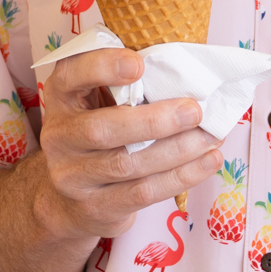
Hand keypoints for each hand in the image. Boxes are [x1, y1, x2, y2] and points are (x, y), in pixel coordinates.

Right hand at [32, 48, 223, 240]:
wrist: (66, 201)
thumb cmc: (94, 134)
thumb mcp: (94, 103)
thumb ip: (122, 86)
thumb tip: (182, 74)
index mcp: (61, 97)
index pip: (71, 75)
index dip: (102, 67)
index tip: (139, 64)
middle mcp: (60, 137)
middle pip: (103, 129)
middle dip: (154, 120)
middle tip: (195, 111)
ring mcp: (73, 177)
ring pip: (128, 164)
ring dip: (178, 150)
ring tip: (210, 137)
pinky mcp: (95, 207)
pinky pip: (143, 192)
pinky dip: (181, 176)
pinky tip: (208, 162)